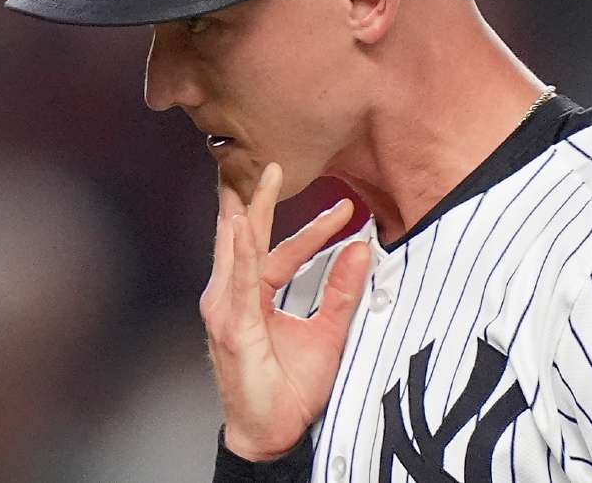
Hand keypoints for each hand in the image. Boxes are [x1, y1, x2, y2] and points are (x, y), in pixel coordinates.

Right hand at [201, 163, 370, 461]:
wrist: (271, 431)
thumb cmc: (291, 387)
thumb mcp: (329, 331)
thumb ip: (343, 291)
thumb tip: (364, 248)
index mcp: (253, 295)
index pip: (281, 249)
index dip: (314, 228)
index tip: (348, 209)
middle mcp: (233, 295)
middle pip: (247, 237)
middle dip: (257, 198)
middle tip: (272, 160)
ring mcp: (226, 308)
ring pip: (237, 249)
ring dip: (246, 212)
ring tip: (255, 178)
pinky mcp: (230, 324)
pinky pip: (237, 279)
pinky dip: (241, 250)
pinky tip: (242, 225)